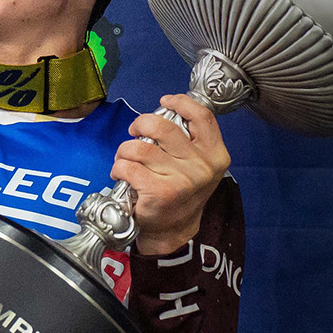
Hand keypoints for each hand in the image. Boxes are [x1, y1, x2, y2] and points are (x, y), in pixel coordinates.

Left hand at [110, 94, 230, 255]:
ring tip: (125, 158)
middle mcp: (201, 167)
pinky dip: (118, 168)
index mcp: (214, 155)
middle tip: (135, 131)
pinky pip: (128, 167)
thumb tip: (167, 110)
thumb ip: (189, 140)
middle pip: (163, 126)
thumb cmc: (180, 191)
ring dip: (125, 150)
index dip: (182, 103)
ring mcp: (181, 180)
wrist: (174, 230)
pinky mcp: (159, 193)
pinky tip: (121, 174)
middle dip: (141, 124)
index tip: (166, 101)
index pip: (203, 117)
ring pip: (140, 146)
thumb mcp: (197, 165)